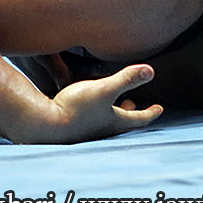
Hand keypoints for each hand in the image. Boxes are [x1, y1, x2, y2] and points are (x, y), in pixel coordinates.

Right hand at [29, 63, 163, 143]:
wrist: (42, 125)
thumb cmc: (76, 107)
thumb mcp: (105, 88)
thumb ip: (127, 79)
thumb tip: (151, 71)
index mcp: (115, 122)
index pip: (139, 119)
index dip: (151, 112)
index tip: (159, 108)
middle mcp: (103, 130)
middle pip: (122, 122)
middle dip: (130, 113)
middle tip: (133, 105)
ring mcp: (87, 132)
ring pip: (105, 121)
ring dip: (111, 112)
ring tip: (112, 103)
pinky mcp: (72, 129)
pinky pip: (90, 121)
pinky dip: (95, 113)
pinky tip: (87, 106)